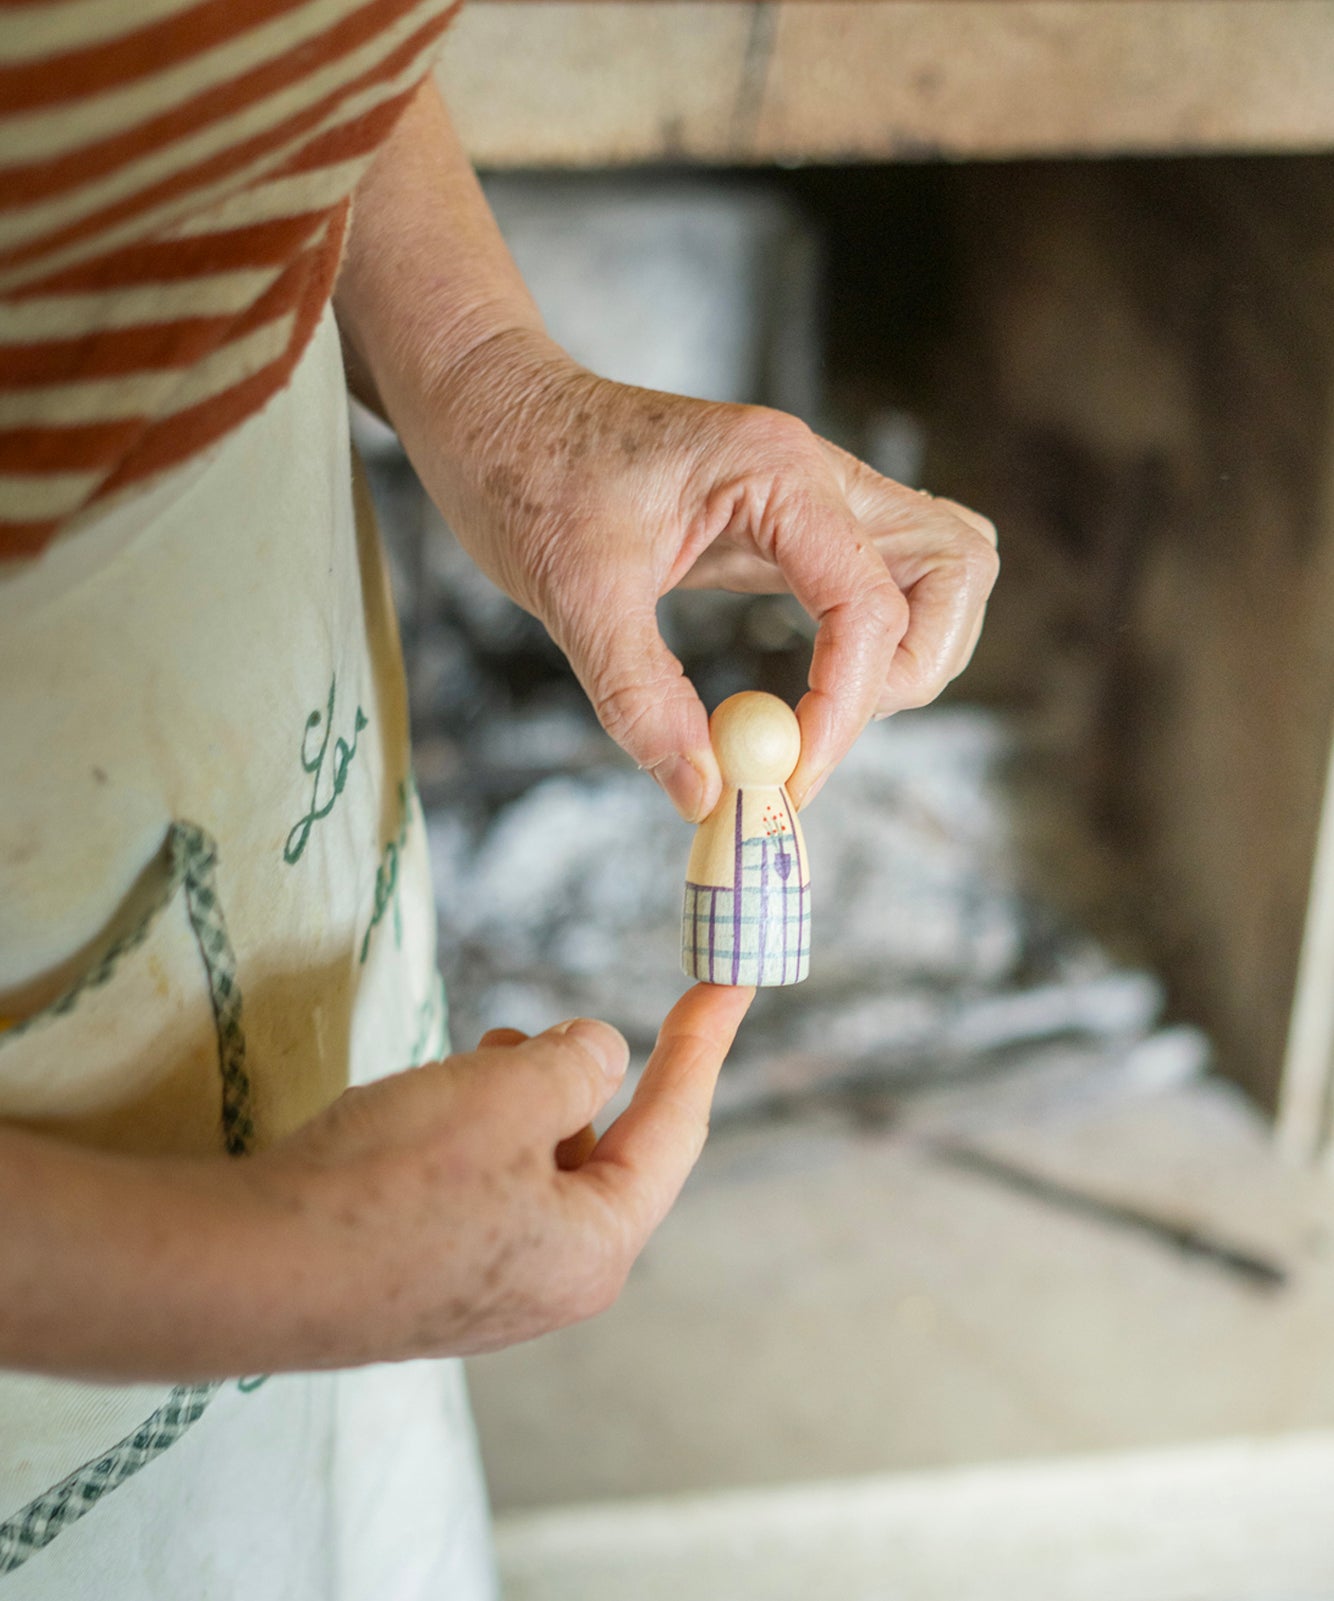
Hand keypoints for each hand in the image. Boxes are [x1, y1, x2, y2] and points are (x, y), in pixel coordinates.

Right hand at [244, 983, 752, 1364]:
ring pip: (539, 1168)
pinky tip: (431, 1111)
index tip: (730, 984)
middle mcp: (555, 1280)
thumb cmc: (390, 1183)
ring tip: (476, 1059)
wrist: (251, 1270)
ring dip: (520, 1102)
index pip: (674, 1128)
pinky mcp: (433, 1278)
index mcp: (596, 1246)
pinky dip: (479, 1137)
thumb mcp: (508, 1095)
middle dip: (580, 1077)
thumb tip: (598, 1055)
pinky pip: (486, 1191)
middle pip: (606, 1153)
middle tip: (525, 1032)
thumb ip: (577, 1065)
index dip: (702, 1043)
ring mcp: (491, 1288)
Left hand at [419, 330, 997, 818]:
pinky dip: (875, 641)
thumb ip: (641, 698)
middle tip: (820, 735)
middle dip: (910, 670)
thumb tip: (706, 792)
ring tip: (820, 715)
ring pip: (941, 568)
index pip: (870, 603)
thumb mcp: (572, 592)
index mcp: (776, 471)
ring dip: (910, 653)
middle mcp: (818, 473)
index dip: (845, 707)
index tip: (788, 777)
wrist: (494, 411)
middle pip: (955, 566)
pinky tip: (812, 683)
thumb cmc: (524, 472)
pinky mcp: (797, 522)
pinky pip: (884, 577)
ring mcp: (817, 494)